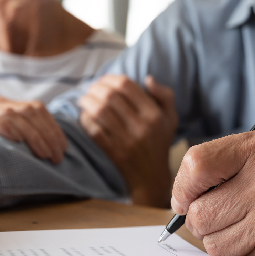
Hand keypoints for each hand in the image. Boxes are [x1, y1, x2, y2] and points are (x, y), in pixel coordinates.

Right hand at [0, 96, 67, 163]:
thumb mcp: (1, 140)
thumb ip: (21, 139)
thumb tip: (52, 153)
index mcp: (7, 105)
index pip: (37, 109)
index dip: (53, 128)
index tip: (63, 148)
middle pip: (31, 112)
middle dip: (48, 135)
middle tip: (57, 157)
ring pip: (16, 115)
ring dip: (34, 136)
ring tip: (45, 155)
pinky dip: (7, 129)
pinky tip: (18, 141)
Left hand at [78, 75, 177, 207]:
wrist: (151, 177)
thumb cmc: (159, 142)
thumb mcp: (171, 118)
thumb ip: (164, 96)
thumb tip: (147, 78)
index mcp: (154, 114)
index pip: (127, 85)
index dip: (110, 78)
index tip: (103, 80)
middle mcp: (141, 126)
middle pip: (110, 96)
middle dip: (95, 88)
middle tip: (89, 88)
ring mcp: (126, 140)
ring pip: (99, 111)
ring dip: (87, 102)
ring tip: (83, 99)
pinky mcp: (114, 152)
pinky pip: (94, 130)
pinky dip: (85, 120)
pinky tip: (84, 116)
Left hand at [171, 132, 254, 255]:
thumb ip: (222, 165)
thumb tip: (180, 200)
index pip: (195, 166)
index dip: (182, 188)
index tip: (186, 199)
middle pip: (198, 213)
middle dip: (202, 220)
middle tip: (222, 216)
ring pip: (212, 243)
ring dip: (222, 240)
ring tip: (248, 227)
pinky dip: (244, 253)